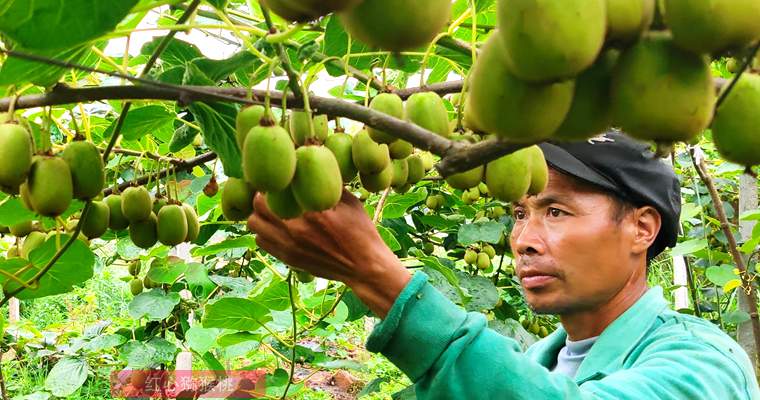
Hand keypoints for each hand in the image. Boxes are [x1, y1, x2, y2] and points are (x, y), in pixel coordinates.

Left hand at [247, 190, 410, 317]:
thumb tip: (310, 164)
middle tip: (272, 192)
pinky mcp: (288, 258)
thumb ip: (327, 183)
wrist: (363, 266)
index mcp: (312, 212)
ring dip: (260, 214)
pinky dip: (264, 231)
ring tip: (272, 209)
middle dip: (262, 195)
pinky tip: (277, 227)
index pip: (276, 190)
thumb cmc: (360, 230)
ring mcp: (289, 246)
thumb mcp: (349, 201)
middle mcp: (296, 230)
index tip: (279, 177)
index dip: (274, 181)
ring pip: (254, 224)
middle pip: (257, 205)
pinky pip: (261, 241)